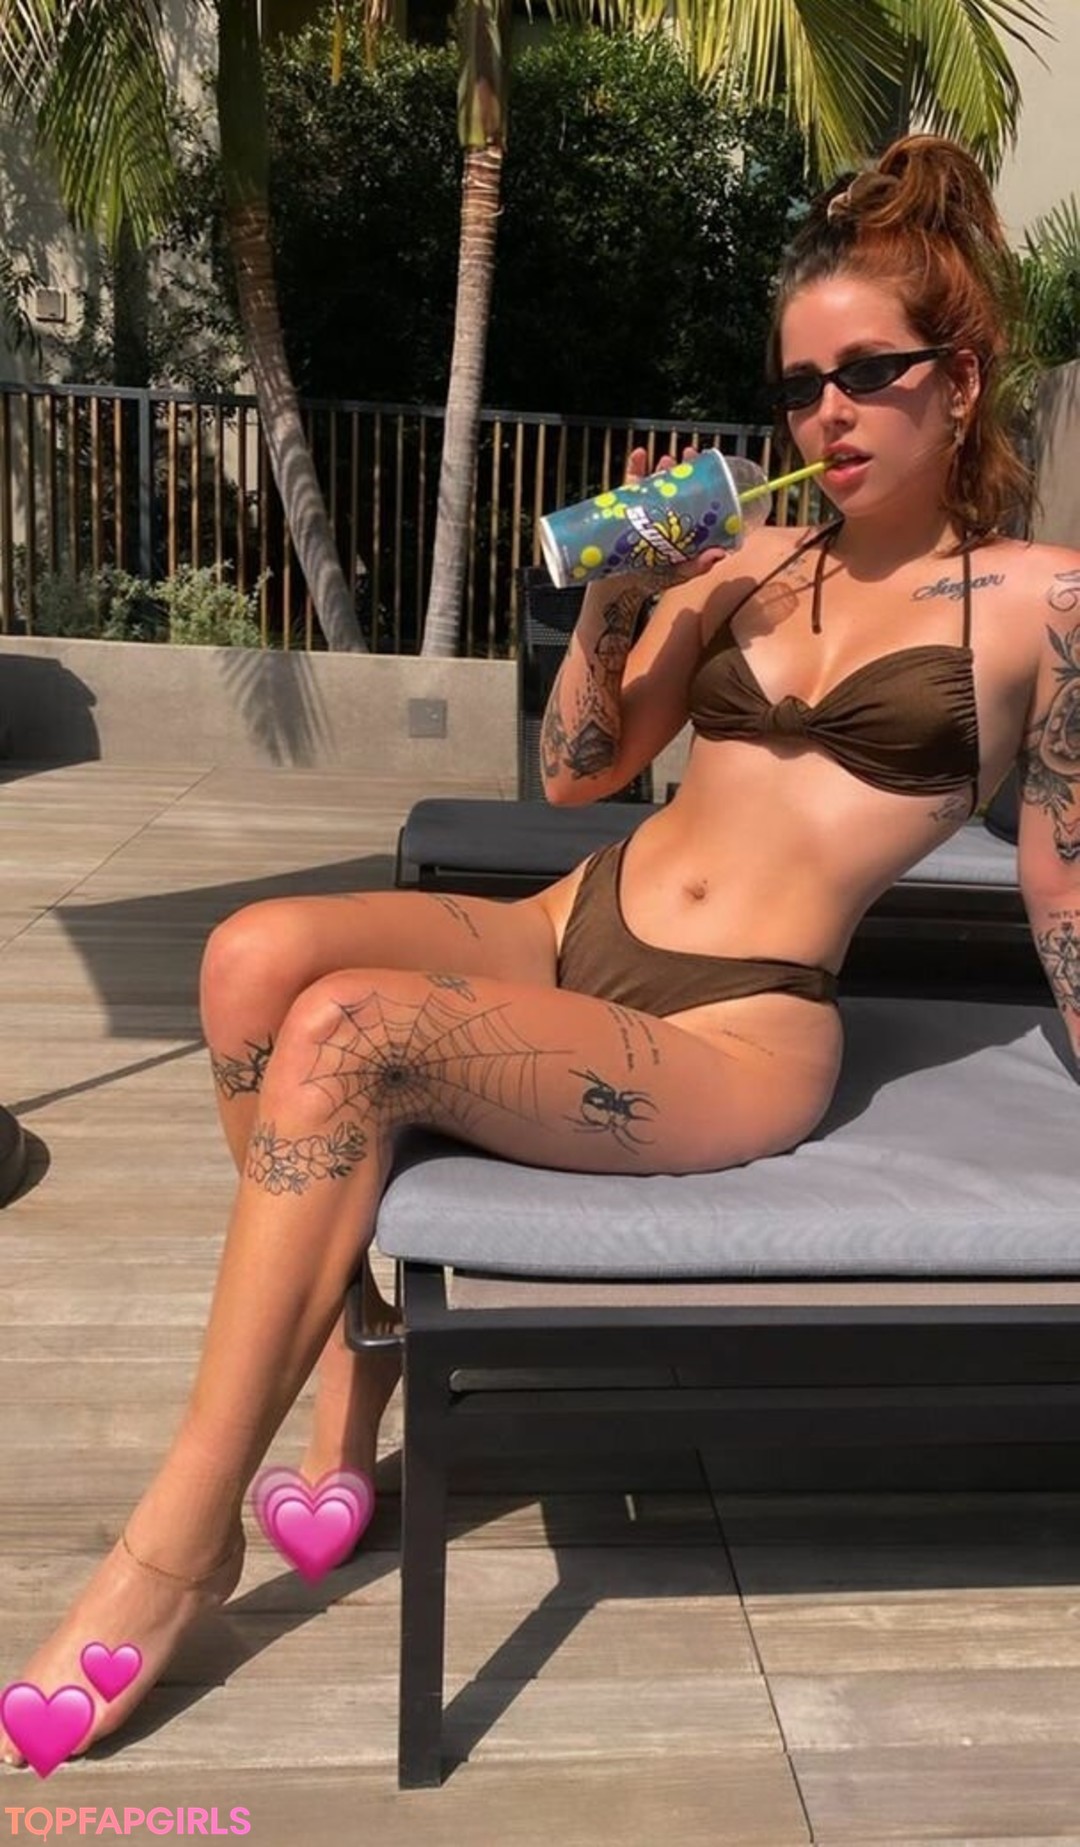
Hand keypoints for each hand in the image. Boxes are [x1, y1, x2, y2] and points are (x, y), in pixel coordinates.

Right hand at [613, 443, 726, 590]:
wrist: (617, 589)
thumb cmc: (651, 580)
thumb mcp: (679, 573)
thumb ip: (697, 565)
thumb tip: (719, 554)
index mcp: (678, 526)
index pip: (693, 498)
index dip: (700, 480)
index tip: (706, 468)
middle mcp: (661, 515)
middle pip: (674, 486)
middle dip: (681, 468)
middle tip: (686, 457)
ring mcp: (641, 511)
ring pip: (653, 483)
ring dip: (661, 468)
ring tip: (666, 461)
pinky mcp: (621, 510)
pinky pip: (628, 485)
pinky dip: (633, 466)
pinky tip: (639, 455)